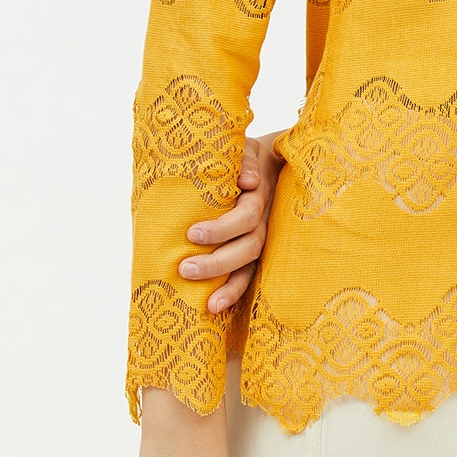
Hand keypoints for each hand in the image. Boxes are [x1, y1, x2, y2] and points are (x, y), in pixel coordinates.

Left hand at [178, 131, 286, 313]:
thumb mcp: (245, 149)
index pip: (245, 217)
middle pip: (248, 247)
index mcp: (258, 195)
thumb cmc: (245, 156)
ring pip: (250, 266)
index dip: (222, 228)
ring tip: (206, 303)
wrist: (271, 162)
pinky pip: (249, 275)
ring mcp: (261, 237)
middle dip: (217, 262)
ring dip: (228, 285)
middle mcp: (263, 220)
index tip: (191, 233)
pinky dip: (234, 292)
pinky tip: (214, 307)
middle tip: (184, 269)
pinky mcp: (254, 250)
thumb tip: (248, 181)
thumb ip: (244, 160)